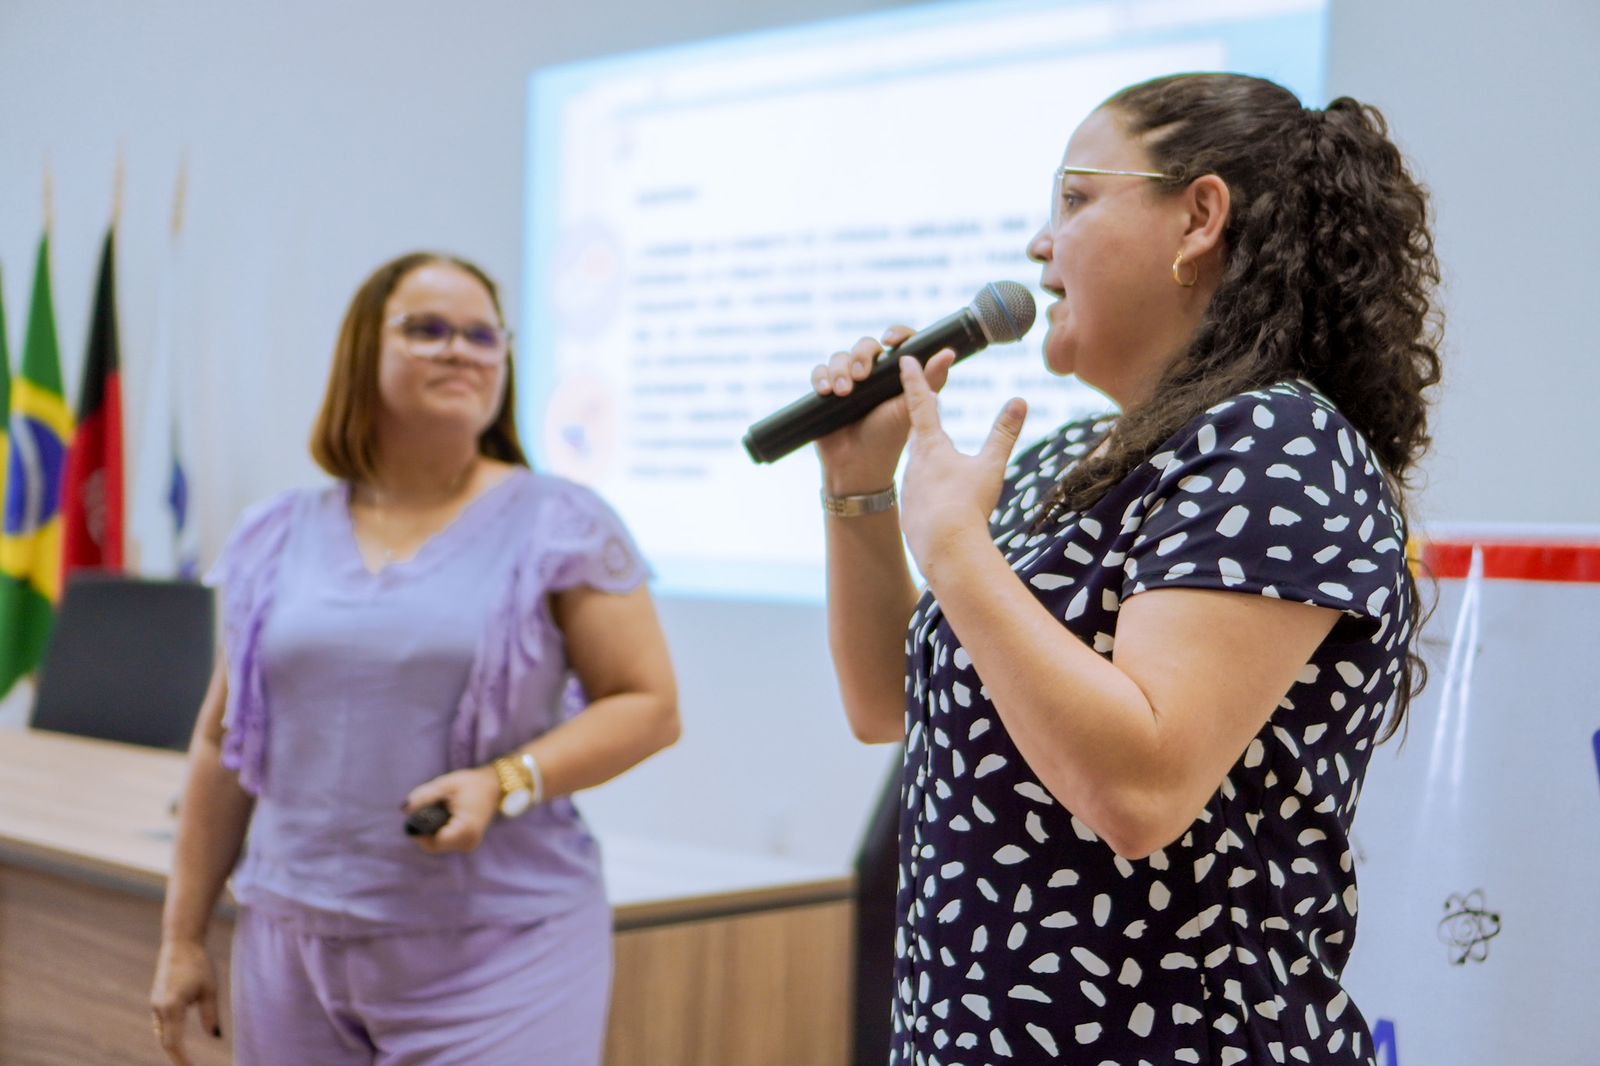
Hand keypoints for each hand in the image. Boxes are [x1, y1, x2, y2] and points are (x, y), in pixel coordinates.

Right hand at [150, 939, 221, 1063]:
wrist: (181, 942)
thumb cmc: (199, 964)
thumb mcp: (210, 990)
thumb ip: (211, 1016)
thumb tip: (215, 1038)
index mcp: (172, 1007)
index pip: (173, 1043)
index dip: (181, 1060)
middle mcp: (159, 1008)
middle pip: (165, 1041)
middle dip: (177, 1057)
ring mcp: (155, 1003)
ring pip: (162, 1033)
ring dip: (172, 1045)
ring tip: (185, 1058)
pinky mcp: (156, 999)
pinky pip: (161, 1023)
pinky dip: (169, 1033)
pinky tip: (177, 1037)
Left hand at [402, 765, 500, 853]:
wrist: (495, 787)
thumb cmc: (470, 784)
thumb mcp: (446, 785)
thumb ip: (424, 796)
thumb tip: (404, 809)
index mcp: (465, 829)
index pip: (432, 843)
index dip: (420, 832)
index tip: (416, 816)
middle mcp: (468, 842)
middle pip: (433, 846)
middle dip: (425, 831)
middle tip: (429, 809)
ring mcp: (469, 845)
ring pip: (438, 846)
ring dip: (433, 831)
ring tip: (441, 811)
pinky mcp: (468, 844)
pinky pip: (446, 843)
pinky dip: (440, 832)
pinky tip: (446, 817)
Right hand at [810, 327, 957, 491]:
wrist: (857, 465)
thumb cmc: (888, 439)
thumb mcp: (910, 408)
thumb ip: (929, 380)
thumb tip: (949, 352)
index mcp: (896, 374)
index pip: (898, 342)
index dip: (897, 334)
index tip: (890, 340)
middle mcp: (873, 374)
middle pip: (866, 346)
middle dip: (862, 356)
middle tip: (862, 376)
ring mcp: (848, 382)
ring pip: (840, 357)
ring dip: (840, 370)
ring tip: (843, 392)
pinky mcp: (826, 392)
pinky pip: (819, 372)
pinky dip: (821, 377)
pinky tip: (826, 391)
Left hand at [898, 355, 1026, 573]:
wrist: (944, 549)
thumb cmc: (968, 504)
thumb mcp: (990, 466)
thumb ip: (1004, 433)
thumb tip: (1020, 400)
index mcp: (931, 446)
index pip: (920, 403)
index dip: (915, 379)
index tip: (904, 359)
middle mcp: (914, 464)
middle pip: (919, 435)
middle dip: (925, 419)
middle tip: (927, 402)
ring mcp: (909, 490)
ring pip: (918, 468)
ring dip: (928, 459)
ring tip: (936, 455)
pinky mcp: (909, 515)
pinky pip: (919, 497)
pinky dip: (929, 493)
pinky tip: (936, 502)